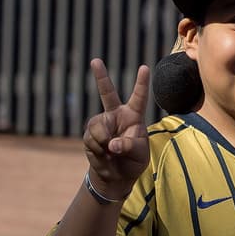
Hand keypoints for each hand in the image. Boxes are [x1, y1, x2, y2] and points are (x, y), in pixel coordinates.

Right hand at [83, 59, 150, 198]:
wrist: (116, 175)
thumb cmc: (133, 161)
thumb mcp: (138, 154)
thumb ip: (128, 146)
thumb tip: (112, 144)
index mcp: (134, 116)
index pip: (139, 97)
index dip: (141, 83)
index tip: (144, 67)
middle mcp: (116, 115)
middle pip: (107, 93)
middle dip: (100, 76)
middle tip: (95, 60)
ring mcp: (101, 123)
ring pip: (98, 127)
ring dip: (104, 142)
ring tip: (110, 152)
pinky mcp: (90, 134)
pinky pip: (92, 139)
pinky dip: (98, 149)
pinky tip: (103, 154)